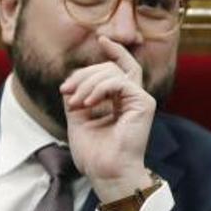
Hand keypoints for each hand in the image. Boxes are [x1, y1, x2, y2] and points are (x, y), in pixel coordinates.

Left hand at [59, 36, 156, 202]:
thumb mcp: (78, 117)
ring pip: (112, 71)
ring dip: (87, 83)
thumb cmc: (94, 153)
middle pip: (111, 67)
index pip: (121, 68)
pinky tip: (87, 103)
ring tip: (74, 102)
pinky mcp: (144, 103)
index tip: (102, 38)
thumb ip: (78, 95)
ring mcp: (141, 100)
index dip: (114, 51)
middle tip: (66, 92)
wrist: (106, 172)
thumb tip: (72, 78)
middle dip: (84, 74)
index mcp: (122, 101)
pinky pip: (119, 82)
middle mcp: (134, 98)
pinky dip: (99, 89)